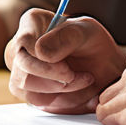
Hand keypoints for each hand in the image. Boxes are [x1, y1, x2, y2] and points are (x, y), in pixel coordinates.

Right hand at [6, 9, 125, 113]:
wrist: (104, 67)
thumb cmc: (93, 42)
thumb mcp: (87, 32)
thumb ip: (66, 37)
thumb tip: (39, 52)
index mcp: (32, 24)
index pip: (23, 39)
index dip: (41, 55)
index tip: (65, 65)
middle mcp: (21, 47)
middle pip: (22, 67)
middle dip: (52, 75)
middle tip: (74, 74)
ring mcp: (22, 70)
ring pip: (25, 86)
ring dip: (60, 87)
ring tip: (84, 79)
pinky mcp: (30, 92)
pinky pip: (36, 100)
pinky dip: (62, 99)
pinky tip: (79, 89)